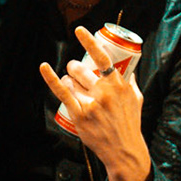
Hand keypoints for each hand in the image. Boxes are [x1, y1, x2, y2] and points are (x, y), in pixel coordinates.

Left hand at [39, 27, 150, 180]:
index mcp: (118, 84)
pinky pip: (62, 93)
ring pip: (71, 81)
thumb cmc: (130, 123)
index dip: (89, 41)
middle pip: (81, 69)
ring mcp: (91, 104)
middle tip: (75, 70)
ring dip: (68, 79)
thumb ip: (130, 81)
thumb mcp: (136, 98)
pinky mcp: (79, 115)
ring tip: (72, 84)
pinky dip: (51, 78)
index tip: (79, 30)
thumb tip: (127, 65)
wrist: (124, 150)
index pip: (102, 57)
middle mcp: (104, 92)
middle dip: (74, 67)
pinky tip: (44, 67)